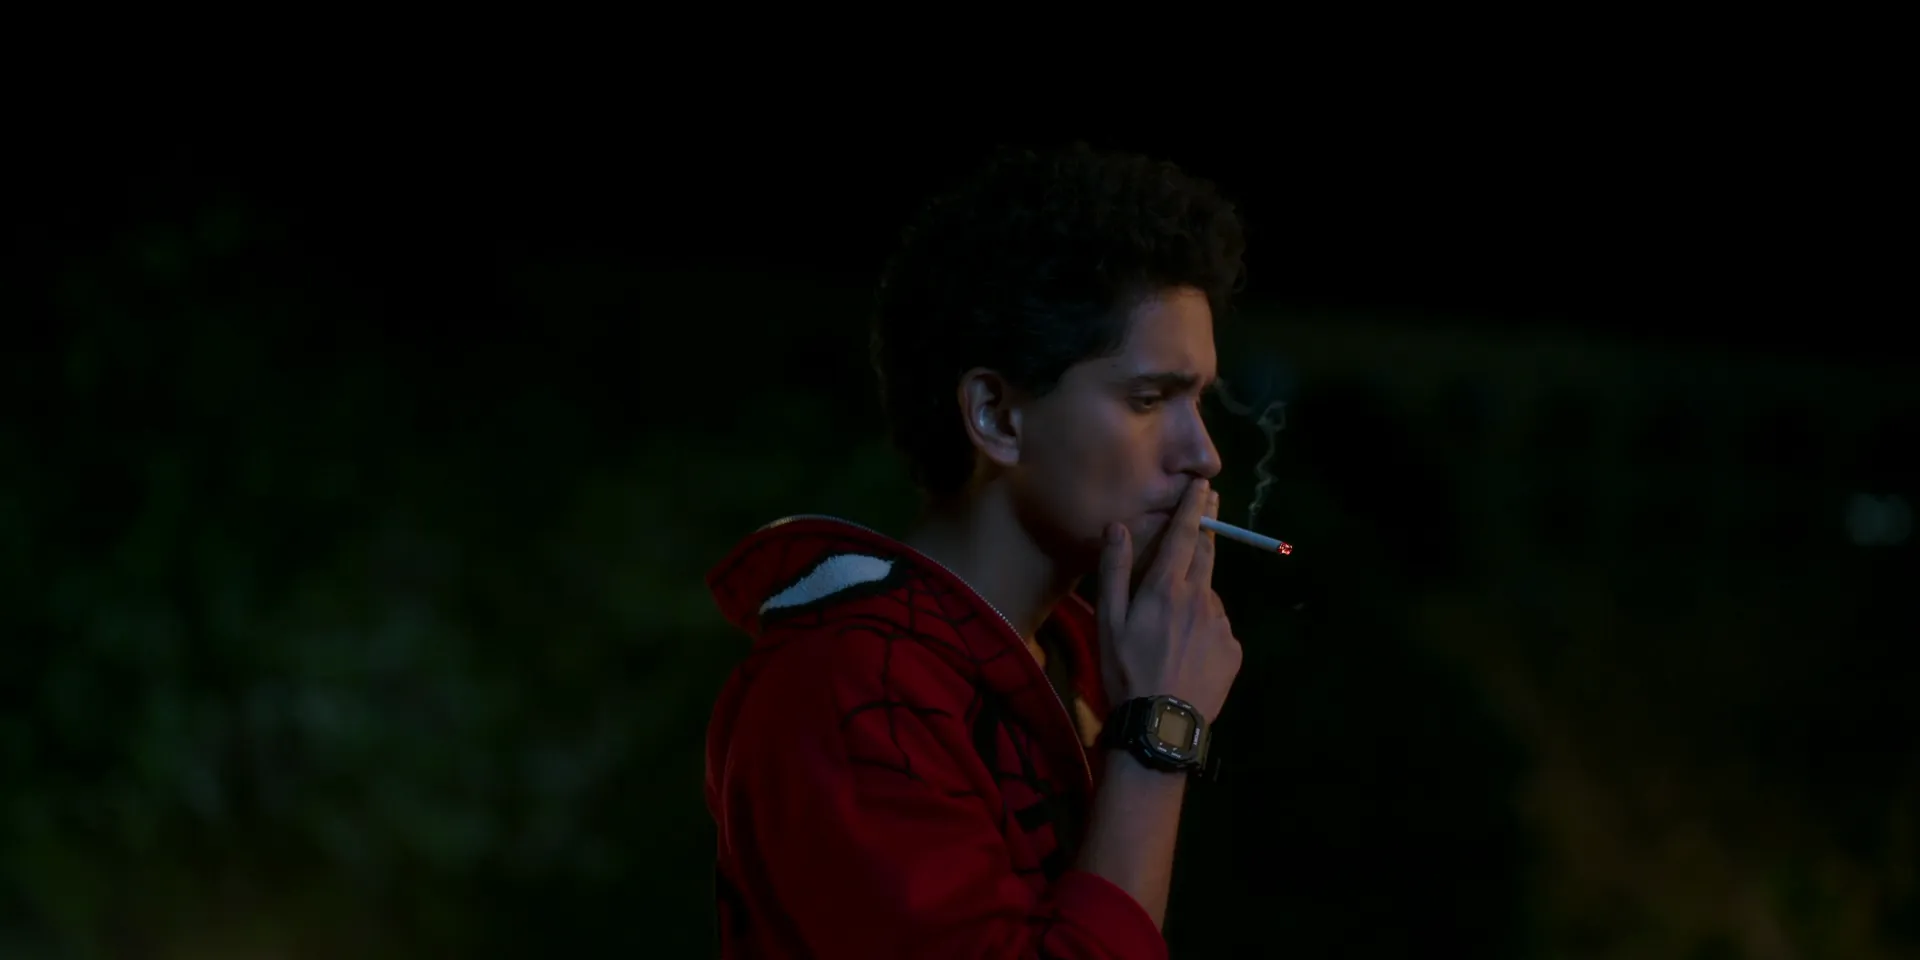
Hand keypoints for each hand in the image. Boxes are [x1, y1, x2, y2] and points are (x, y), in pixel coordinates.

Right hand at [1097, 478, 1242, 722]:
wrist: (1162, 725)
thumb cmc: (1125, 671)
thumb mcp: (1108, 622)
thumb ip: (1113, 572)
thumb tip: (1117, 527)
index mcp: (1167, 588)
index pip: (1186, 535)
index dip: (1195, 507)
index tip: (1205, 484)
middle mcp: (1201, 598)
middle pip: (1207, 554)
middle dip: (1207, 530)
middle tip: (1208, 512)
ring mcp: (1221, 625)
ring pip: (1210, 596)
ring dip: (1197, 594)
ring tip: (1175, 625)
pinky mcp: (1234, 650)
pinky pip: (1218, 629)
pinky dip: (1205, 629)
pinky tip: (1188, 653)